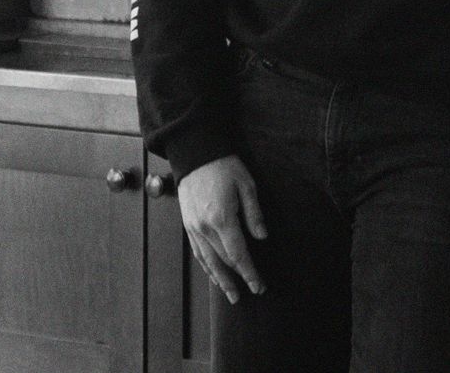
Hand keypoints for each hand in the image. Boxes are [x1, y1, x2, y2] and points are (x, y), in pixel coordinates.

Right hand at [176, 154, 268, 303]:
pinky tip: (213, 274)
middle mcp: (204, 227)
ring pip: (207, 261)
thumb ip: (254, 214)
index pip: (238, 254)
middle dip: (238, 279)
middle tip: (251, 292)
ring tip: (230, 294)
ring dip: (220, 279)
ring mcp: (193, 227)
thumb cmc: (223, 166)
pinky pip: (197, 251)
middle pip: (222, 261)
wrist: (195, 154)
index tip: (259, 285)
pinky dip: (206, 266)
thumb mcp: (246, 185)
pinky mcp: (188, 224)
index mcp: (222, 218)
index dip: (249, 272)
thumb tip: (262, 237)